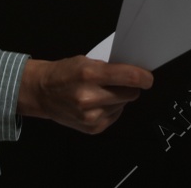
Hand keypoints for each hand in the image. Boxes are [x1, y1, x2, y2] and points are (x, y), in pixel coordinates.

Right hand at [17, 56, 153, 133]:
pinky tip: (98, 103)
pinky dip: (111, 109)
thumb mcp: (86, 61)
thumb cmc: (64, 73)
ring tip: (101, 92)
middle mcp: (90, 97)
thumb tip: (134, 74)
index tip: (148, 78)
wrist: (42, 92)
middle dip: (130, 87)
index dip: (144, 78)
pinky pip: (115, 116)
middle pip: (130, 93)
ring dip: (118, 98)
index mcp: (89, 74)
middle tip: (120, 82)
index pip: (129, 78)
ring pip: (123, 105)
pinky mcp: (92, 128)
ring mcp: (90, 116)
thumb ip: (109, 68)